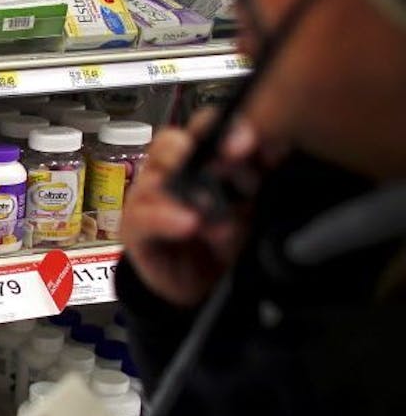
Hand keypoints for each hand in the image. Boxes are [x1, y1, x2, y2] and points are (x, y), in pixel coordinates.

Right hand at [119, 111, 266, 306]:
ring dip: (188, 187)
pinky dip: (166, 218)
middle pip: (173, 141)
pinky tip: (189, 224)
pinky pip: (144, 216)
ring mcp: (149, 199)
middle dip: (202, 147)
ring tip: (214, 204)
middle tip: (233, 160)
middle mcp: (170, 173)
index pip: (206, 127)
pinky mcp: (135, 228)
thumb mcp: (250, 208)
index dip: (227, 127)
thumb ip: (260, 178)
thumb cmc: (224, 242)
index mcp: (200, 160)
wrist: (201, 288)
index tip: (252, 141)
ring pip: (154, 175)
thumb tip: (280, 148)